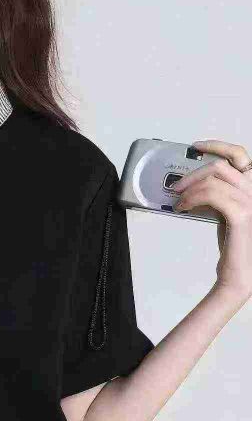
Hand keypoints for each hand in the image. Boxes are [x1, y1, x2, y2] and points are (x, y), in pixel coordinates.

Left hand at [171, 139, 251, 300]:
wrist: (240, 274)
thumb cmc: (234, 246)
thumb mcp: (225, 213)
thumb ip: (216, 197)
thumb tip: (192, 187)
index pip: (239, 156)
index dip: (217, 146)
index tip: (195, 147)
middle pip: (221, 166)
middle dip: (193, 174)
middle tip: (177, 187)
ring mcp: (251, 202)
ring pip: (214, 180)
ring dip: (189, 189)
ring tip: (178, 201)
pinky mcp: (241, 215)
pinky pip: (212, 195)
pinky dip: (192, 198)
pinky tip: (183, 207)